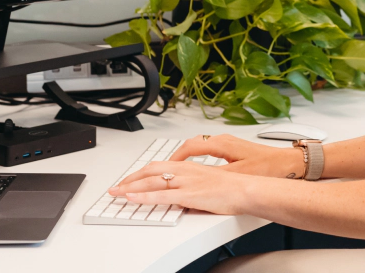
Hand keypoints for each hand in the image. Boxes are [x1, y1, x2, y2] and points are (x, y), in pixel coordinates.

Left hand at [107, 160, 249, 214]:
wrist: (248, 189)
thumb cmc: (235, 186)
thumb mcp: (210, 180)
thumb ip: (194, 184)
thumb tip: (184, 193)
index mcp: (190, 166)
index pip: (159, 166)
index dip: (141, 172)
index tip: (130, 179)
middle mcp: (185, 170)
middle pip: (150, 170)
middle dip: (130, 178)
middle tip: (116, 185)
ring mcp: (186, 182)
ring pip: (152, 182)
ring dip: (130, 187)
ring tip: (116, 192)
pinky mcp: (189, 195)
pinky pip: (161, 195)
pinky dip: (144, 196)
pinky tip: (132, 198)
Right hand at [170, 134, 304, 178]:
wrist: (288, 163)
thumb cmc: (268, 167)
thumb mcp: (238, 176)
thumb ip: (215, 176)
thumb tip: (196, 180)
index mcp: (222, 144)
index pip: (190, 146)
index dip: (175, 158)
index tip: (165, 168)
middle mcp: (223, 140)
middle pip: (192, 144)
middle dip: (177, 156)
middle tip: (166, 168)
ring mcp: (228, 143)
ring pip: (200, 145)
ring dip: (186, 155)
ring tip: (176, 167)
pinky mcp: (233, 148)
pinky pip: (207, 148)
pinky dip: (197, 155)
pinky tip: (196, 165)